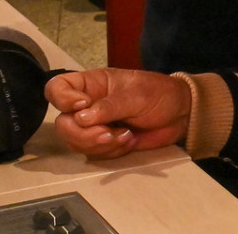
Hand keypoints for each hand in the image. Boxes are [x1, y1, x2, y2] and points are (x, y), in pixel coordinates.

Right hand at [46, 68, 192, 159]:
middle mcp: (86, 105)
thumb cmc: (160, 94)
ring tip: (126, 136)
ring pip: (75, 142)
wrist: (181, 115)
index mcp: (91, 84)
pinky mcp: (103, 143)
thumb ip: (110, 105)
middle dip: (83, 134)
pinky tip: (129, 141)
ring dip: (99, 145)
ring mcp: (93, 126)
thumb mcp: (138, 95)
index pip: (57, 88)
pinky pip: (93, 153)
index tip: (82, 106)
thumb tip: (81, 117)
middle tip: (108, 134)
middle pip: (62, 124)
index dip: (62, 99)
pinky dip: (110, 151)